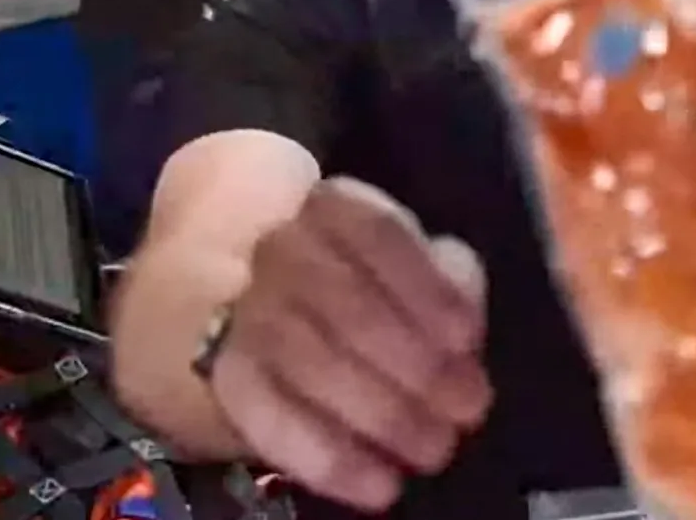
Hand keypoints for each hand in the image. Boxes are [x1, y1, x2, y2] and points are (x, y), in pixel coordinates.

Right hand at [205, 178, 491, 511]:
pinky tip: (379, 487)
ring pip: (308, 361)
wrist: (268, 310)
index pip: (379, 236)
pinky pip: (271, 420)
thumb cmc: (369, 286)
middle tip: (468, 411)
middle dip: (416, 365)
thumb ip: (448, 282)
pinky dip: (328, 459)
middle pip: (347, 305)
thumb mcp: (414, 268)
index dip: (427, 289)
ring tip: (434, 450)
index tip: (469, 340)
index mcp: (332, 208)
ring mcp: (245, 311)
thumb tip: (464, 321)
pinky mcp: (226, 375)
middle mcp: (280, 250)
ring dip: (380, 413)